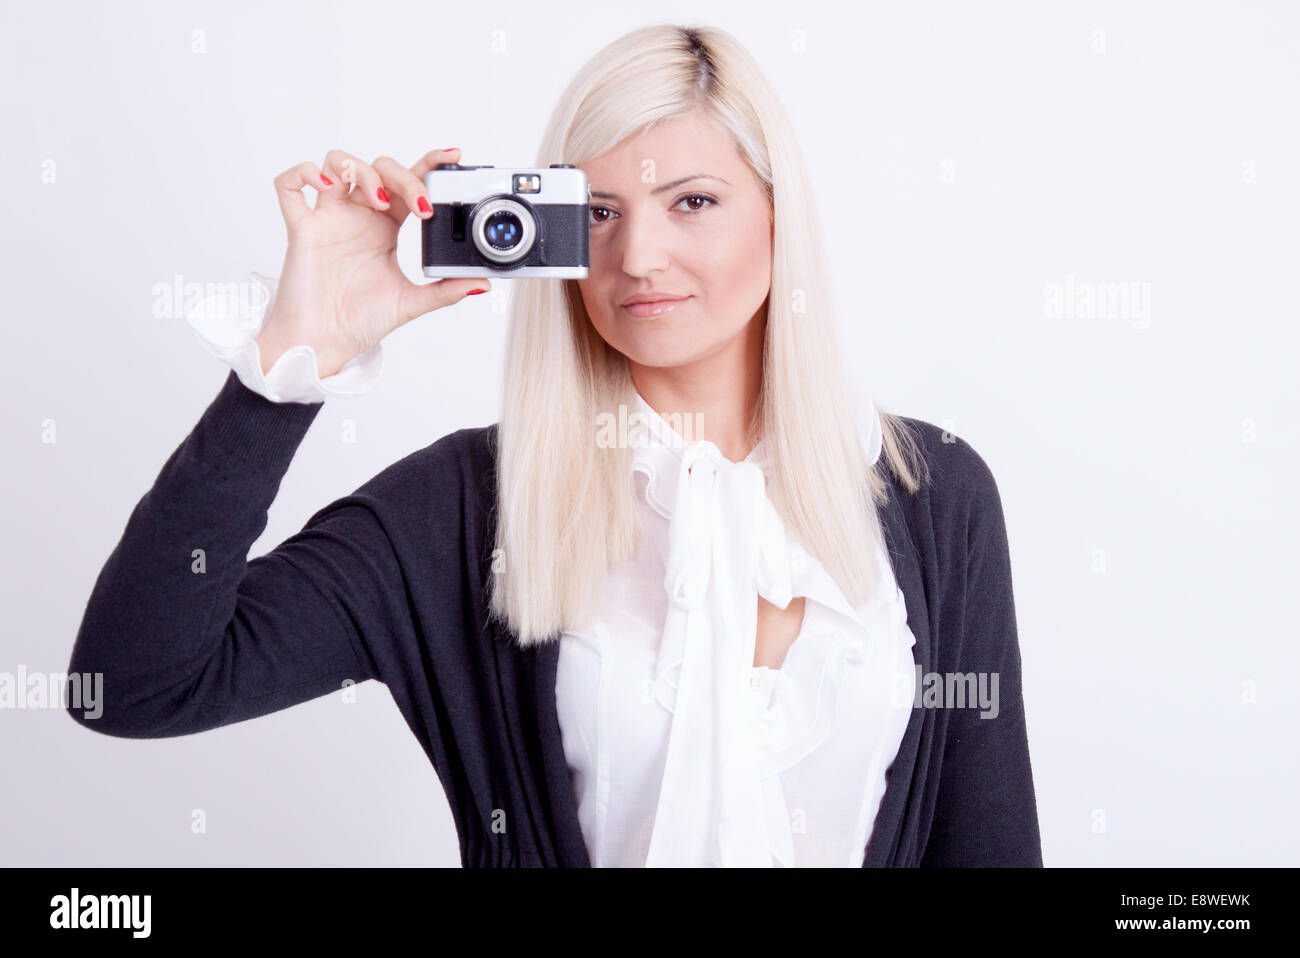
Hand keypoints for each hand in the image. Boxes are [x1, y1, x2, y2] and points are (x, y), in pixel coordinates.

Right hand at [256, 147, 490, 376]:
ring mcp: (328, 218)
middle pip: (378, 167)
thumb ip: (446, 291)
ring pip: (337, 163)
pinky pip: (289, 185)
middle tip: (420, 206)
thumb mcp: (411, 302)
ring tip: (379, 203)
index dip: (427, 163)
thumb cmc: (360, 321)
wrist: (326, 343)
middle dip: (402, 176)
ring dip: (361, 171)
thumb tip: (483, 283)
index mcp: (385, 227)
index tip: (452, 156)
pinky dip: (303, 173)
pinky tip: (324, 186)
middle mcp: (358, 216)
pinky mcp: (301, 228)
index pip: (406, 182)